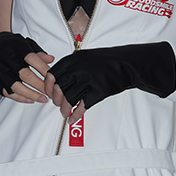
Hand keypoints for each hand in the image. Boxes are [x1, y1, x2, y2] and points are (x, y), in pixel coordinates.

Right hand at [0, 32, 53, 101]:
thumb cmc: (12, 46)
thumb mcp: (25, 43)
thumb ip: (38, 52)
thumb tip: (51, 60)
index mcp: (15, 46)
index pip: (32, 58)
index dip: (44, 69)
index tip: (53, 78)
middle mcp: (4, 57)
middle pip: (25, 74)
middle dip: (40, 85)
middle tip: (50, 92)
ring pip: (16, 86)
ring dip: (31, 94)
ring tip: (43, 98)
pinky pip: (7, 92)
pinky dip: (20, 98)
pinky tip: (30, 99)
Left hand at [47, 42, 175, 110]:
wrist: (127, 64)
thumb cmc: (107, 61)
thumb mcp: (84, 57)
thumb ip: (70, 66)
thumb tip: (57, 78)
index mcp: (72, 60)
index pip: (52, 75)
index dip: (48, 87)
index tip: (49, 93)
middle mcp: (78, 70)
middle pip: (58, 89)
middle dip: (56, 100)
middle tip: (57, 104)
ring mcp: (88, 81)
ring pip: (68, 99)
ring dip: (64, 109)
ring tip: (64, 113)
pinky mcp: (98, 92)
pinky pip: (82, 107)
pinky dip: (75, 115)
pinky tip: (72, 118)